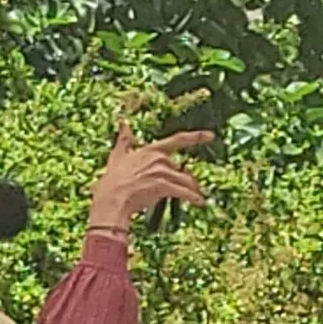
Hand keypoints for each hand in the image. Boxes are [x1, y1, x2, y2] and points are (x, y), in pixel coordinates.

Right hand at [86, 123, 209, 233]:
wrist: (111, 199)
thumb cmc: (114, 180)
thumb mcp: (118, 155)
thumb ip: (124, 139)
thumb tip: (123, 121)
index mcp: (151, 150)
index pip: (178, 140)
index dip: (196, 137)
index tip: (211, 135)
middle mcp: (159, 159)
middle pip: (182, 170)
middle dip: (187, 180)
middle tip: (190, 189)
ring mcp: (161, 172)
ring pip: (186, 181)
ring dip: (192, 190)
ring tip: (195, 198)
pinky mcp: (163, 186)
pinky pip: (184, 192)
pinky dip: (193, 198)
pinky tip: (198, 202)